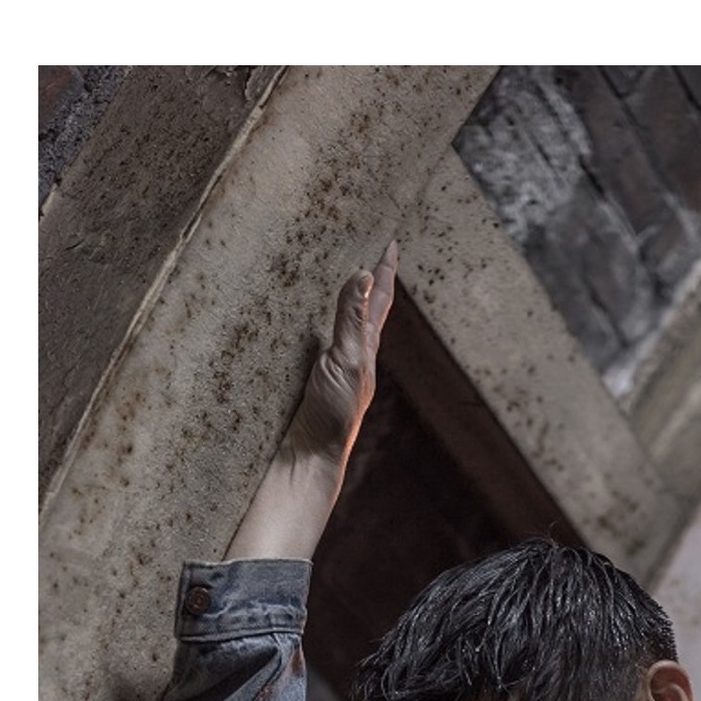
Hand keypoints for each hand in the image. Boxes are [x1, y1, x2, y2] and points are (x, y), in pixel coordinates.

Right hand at [224, 241, 397, 561]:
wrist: (309, 458)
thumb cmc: (332, 414)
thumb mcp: (346, 362)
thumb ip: (352, 321)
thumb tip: (366, 275)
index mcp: (366, 349)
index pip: (379, 301)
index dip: (386, 272)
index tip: (392, 243)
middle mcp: (354, 357)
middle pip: (367, 310)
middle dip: (371, 281)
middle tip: (375, 253)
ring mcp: (334, 369)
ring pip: (347, 327)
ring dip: (349, 302)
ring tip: (349, 279)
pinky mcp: (313, 381)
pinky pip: (321, 342)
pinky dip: (323, 325)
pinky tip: (312, 326)